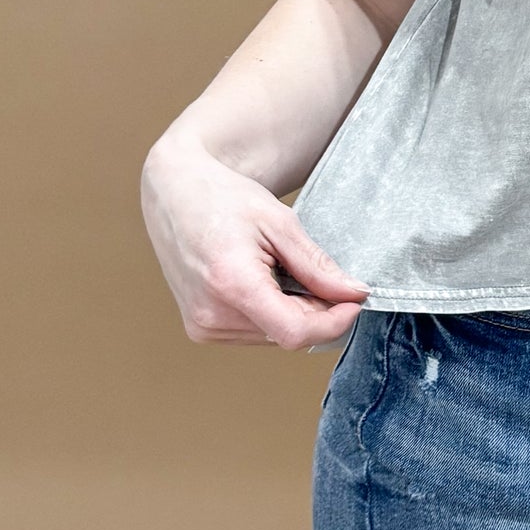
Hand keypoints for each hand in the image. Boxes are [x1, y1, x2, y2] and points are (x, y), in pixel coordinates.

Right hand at [141, 133, 368, 348]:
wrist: (175, 192)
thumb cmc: (224, 198)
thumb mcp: (280, 223)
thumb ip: (317, 266)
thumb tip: (355, 293)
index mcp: (231, 283)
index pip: (295, 332)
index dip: (332, 323)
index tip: (353, 302)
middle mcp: (211, 313)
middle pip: (288, 334)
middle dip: (316, 312)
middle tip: (318, 277)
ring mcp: (202, 324)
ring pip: (274, 337)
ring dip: (292, 313)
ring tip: (278, 271)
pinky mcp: (200, 328)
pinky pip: (254, 333)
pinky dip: (270, 314)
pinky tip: (261, 283)